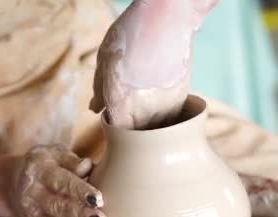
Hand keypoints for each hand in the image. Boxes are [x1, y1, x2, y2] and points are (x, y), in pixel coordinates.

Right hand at [5, 144, 105, 216]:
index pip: (61, 181)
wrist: (12, 182)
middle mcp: (32, 192)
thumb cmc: (46, 164)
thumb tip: (88, 165)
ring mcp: (31, 212)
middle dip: (79, 214)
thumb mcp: (54, 154)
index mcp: (39, 170)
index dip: (80, 191)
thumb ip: (71, 160)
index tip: (99, 199)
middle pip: (57, 205)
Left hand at [89, 0, 218, 128]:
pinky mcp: (182, 99)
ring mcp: (165, 107)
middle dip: (132, 128)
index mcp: (119, 103)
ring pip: (156, 130)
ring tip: (146, 105)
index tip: (114, 119)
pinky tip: (161, 98)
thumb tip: (95, 110)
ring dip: (151, 124)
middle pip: (136, 136)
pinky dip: (166, 114)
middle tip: (130, 111)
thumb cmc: (130, 35)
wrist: (166, 20)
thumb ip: (100, 90)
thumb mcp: (105, 59)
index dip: (114, 128)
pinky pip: (172, 117)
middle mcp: (143, 111)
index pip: (116, 133)